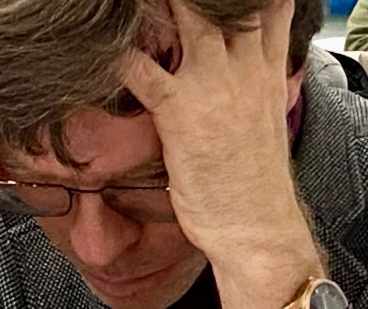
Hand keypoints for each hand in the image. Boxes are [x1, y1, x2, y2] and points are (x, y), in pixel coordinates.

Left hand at [122, 0, 321, 308]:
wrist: (256, 226)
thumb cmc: (255, 185)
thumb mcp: (267, 120)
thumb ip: (255, 85)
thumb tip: (242, 78)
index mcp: (266, 67)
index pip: (264, 4)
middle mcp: (244, 65)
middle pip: (221, 1)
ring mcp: (213, 85)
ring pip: (184, 15)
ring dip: (154, 7)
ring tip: (124, 9)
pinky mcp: (180, 112)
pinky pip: (142, 71)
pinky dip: (118, 57)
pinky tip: (100, 50)